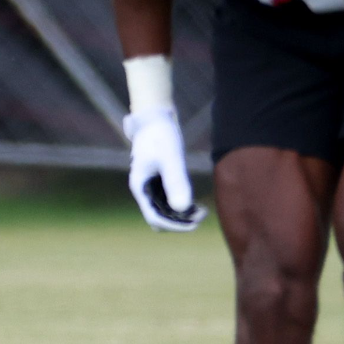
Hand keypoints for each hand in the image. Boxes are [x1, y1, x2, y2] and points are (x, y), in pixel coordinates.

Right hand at [122, 107, 205, 231]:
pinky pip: (169, 202)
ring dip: (182, 215)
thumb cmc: (160, 134)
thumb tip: (182, 208)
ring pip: (165, 212)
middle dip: (179, 222)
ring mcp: (151, 186)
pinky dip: (182, 206)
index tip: (194, 224)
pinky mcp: (159, 182)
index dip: (174, 226)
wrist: (155, 117)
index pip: (155, 218)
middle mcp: (144, 190)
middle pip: (160, 218)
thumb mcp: (170, 157)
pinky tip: (198, 204)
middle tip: (202, 215)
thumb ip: (175, 182)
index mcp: (141, 187)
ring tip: (203, 211)